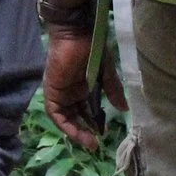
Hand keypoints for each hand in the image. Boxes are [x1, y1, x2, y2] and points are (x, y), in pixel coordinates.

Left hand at [42, 26, 122, 150]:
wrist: (76, 31)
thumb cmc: (91, 47)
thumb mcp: (105, 72)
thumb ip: (112, 90)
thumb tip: (124, 108)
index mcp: (83, 87)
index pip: (86, 111)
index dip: (93, 123)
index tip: (103, 134)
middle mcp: (70, 92)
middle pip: (75, 117)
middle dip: (84, 131)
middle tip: (95, 143)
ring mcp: (60, 91)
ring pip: (65, 118)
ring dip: (74, 131)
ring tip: (88, 142)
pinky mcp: (51, 90)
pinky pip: (55, 112)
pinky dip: (63, 123)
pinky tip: (74, 132)